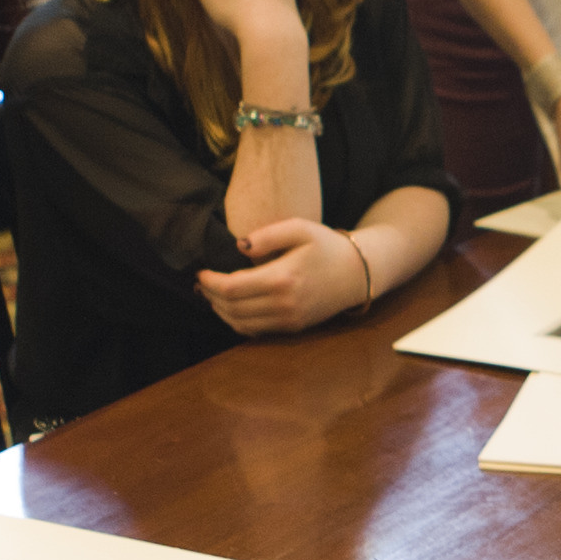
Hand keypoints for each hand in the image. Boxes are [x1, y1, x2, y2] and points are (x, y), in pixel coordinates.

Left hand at [198, 216, 365, 334]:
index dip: (210, 281)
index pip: (231, 288)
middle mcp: (284, 305)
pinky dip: (237, 321)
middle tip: (203, 282)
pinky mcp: (292, 327)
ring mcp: (289, 320)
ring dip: (220, 311)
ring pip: (240, 323)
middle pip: (232, 308)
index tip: (201, 271)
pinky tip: (231, 307)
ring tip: (212, 294)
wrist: (359, 273)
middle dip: (211, 296)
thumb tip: (239, 246)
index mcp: (282, 279)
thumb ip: (267, 235)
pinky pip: (255, 331)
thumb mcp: (301, 228)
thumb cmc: (328, 246)